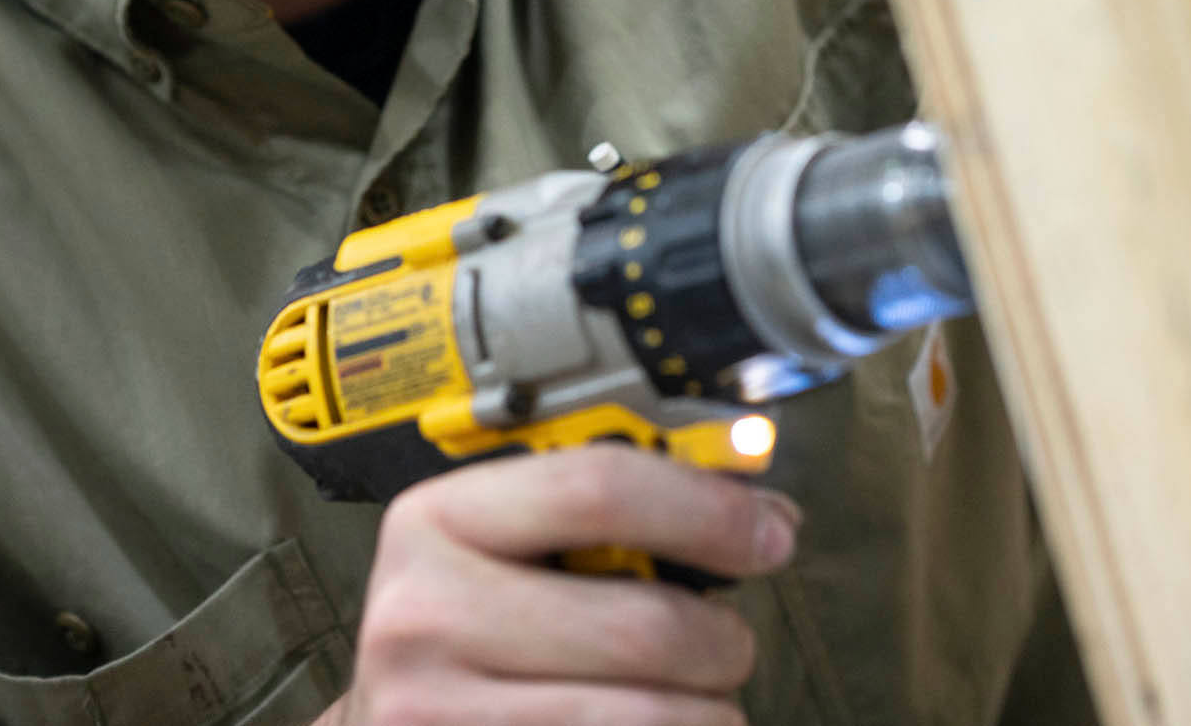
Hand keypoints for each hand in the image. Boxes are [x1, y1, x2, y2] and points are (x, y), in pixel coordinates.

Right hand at [315, 444, 800, 725]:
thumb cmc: (465, 635)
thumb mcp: (501, 551)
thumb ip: (604, 515)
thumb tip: (757, 507)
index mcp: (434, 521)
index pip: (597, 489)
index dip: (706, 508)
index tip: (768, 531)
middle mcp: (423, 617)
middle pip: (646, 624)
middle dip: (721, 639)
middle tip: (724, 645)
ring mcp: (440, 713)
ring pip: (659, 715)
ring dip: (706, 713)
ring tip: (679, 700)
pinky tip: (644, 724)